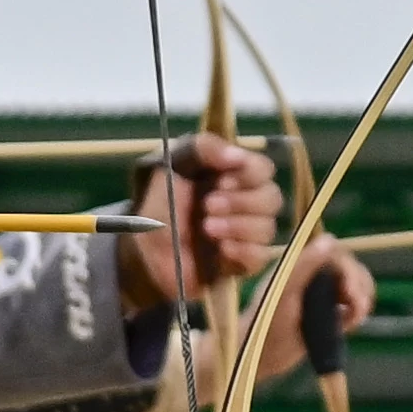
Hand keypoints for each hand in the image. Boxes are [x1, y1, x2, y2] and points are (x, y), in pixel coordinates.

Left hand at [116, 128, 288, 319]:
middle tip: (208, 205)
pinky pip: (259, 258)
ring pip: (267, 228)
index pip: (264, 169)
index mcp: (232, 175)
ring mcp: (245, 234)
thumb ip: (201, 148)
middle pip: (272, 198)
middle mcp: (245, 203)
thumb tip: (237, 155)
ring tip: (206, 228)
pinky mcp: (241, 263)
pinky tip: (220, 250)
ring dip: (239, 227)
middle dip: (242, 202)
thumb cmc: (156, 201)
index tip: (221, 180)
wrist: (140, 247)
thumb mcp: (170, 163)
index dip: (250, 173)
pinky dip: (243, 251)